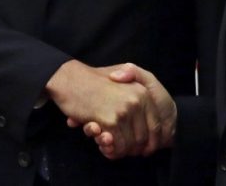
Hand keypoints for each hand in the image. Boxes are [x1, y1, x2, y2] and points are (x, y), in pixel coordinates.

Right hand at [45, 60, 159, 156]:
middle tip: (123, 150)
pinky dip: (110, 150)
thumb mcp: (122, 75)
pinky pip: (116, 145)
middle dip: (133, 149)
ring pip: (130, 144)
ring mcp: (124, 111)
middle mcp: (137, 101)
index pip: (156, 126)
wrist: (70, 78)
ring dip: (120, 151)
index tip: (143, 150)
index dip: (151, 141)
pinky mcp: (110, 120)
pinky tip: (103, 144)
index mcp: (143, 92)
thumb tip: (146, 108)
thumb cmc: (93, 79)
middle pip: (143, 138)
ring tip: (110, 146)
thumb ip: (136, 87)